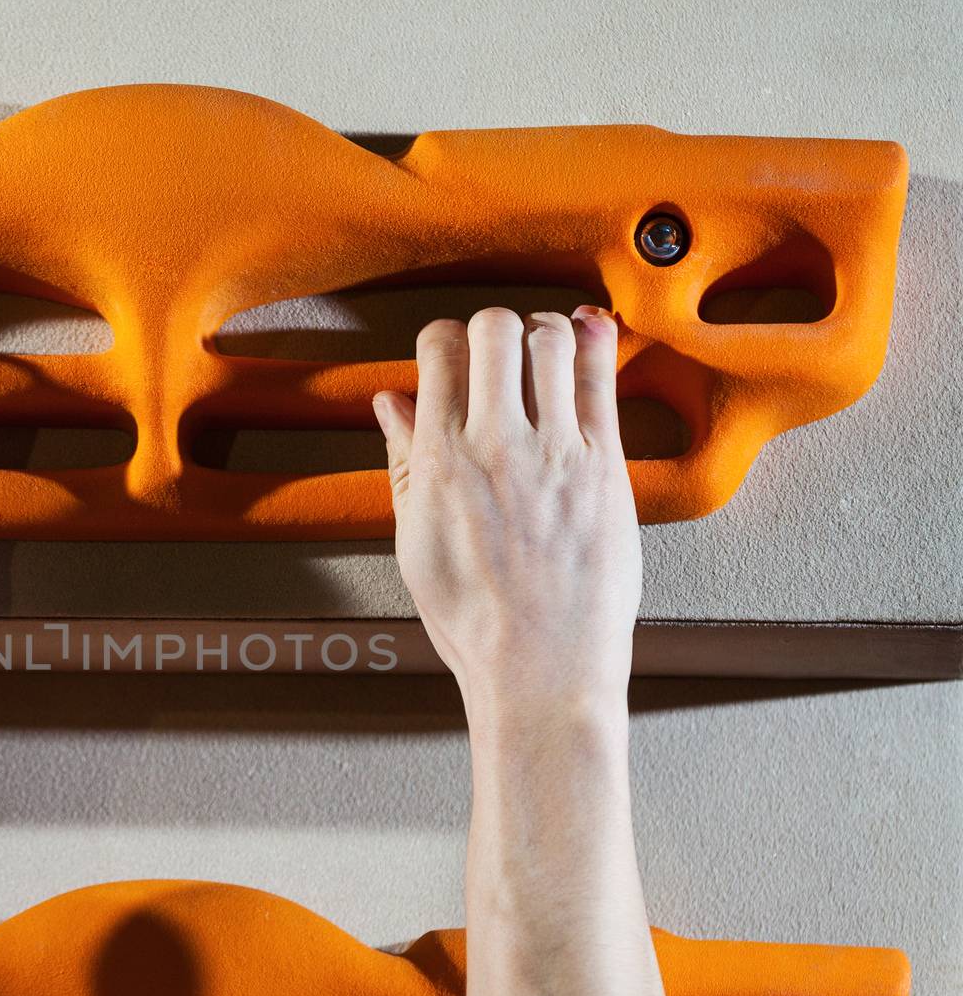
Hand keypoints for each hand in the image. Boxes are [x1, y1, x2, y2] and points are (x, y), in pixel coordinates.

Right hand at [372, 305, 639, 720]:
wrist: (540, 669)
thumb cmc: (476, 621)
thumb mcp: (415, 541)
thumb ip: (404, 462)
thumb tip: (391, 404)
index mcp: (438, 463)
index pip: (437, 352)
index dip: (441, 342)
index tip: (447, 355)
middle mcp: (495, 446)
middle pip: (493, 330)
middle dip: (490, 326)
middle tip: (493, 350)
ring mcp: (554, 452)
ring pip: (550, 341)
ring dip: (542, 333)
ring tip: (540, 350)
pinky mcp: (603, 466)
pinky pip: (602, 378)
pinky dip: (595, 341)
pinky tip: (589, 333)